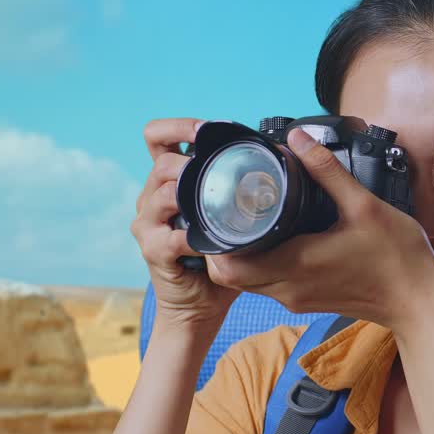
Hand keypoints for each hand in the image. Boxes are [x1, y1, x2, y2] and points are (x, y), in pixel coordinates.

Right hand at [131, 118, 241, 328]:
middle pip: (162, 162)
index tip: (206, 130)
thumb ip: (242, 191)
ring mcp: (148, 224)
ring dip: (193, 193)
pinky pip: (172, 237)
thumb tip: (284, 164)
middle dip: (192, 161)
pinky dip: (196, 238)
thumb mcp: (231, 217)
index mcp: (169, 183)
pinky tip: (213, 243)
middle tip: (223, 168)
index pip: (158, 138)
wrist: (199, 306)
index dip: (178, 127)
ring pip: (163, 192)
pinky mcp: (153, 250)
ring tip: (217, 203)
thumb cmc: (219, 259)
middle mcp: (152, 198)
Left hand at [203, 127, 433, 333]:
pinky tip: (277, 236)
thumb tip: (298, 138)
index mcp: (295, 265)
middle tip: (229, 207)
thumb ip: (326, 170)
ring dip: (241, 254)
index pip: (228, 267)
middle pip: (230, 274)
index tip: (220, 208)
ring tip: (250, 218)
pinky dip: (262, 263)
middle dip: (222, 243)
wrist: (418, 303)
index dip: (214, 240)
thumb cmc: (397, 258)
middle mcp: (288, 288)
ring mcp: (297, 298)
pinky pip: (269, 284)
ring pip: (248, 281)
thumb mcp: (363, 205)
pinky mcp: (307, 300)